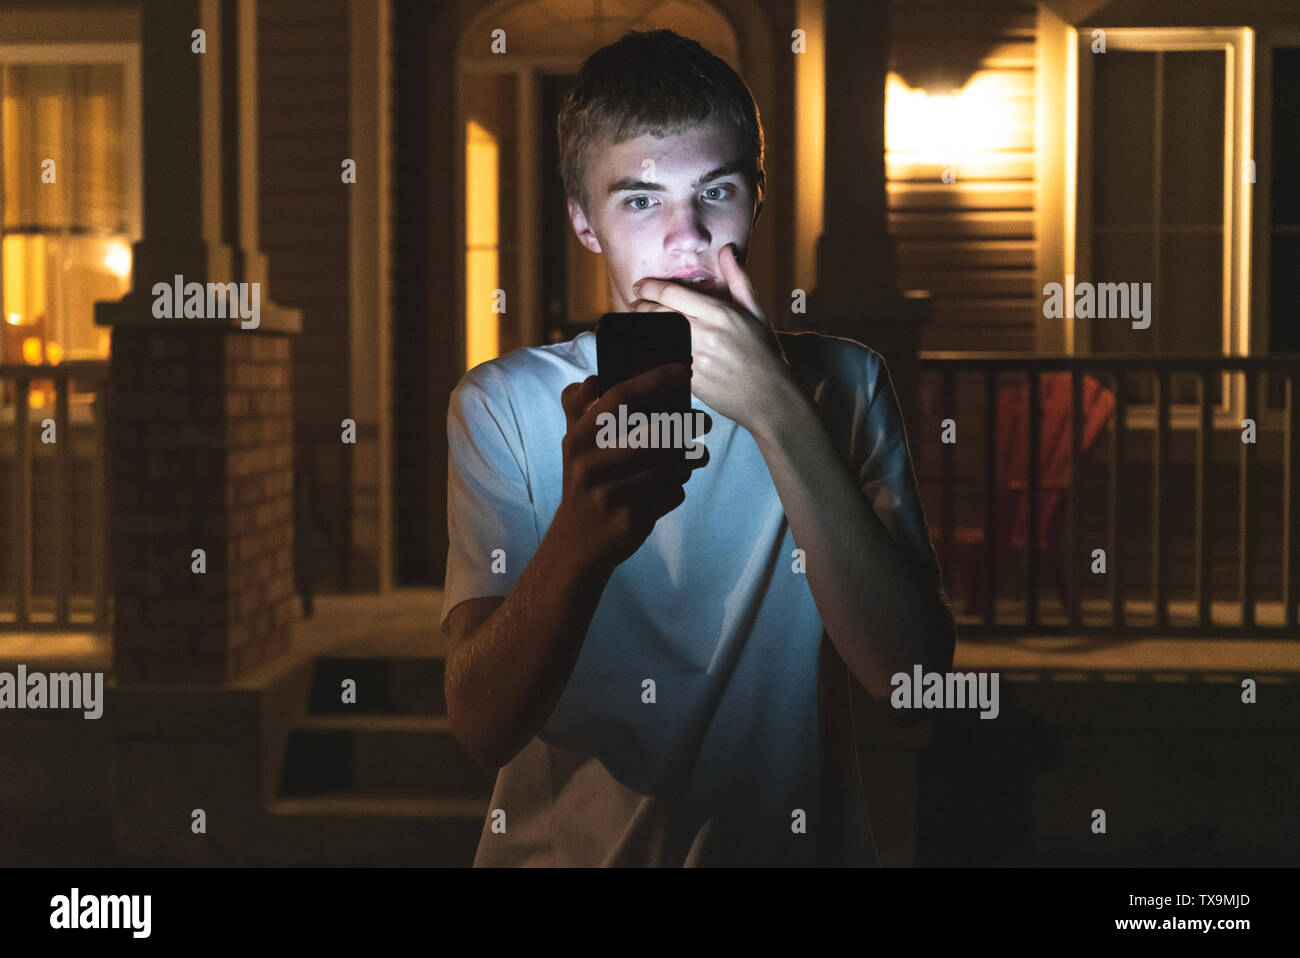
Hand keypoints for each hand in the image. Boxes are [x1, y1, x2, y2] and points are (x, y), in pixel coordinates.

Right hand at [550, 365, 712, 575]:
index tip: (683, 371)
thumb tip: (592, 379)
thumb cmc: (583, 483)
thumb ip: (578, 408)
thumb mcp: (572, 446)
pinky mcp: (631, 518)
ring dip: (691, 457)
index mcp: (578, 438)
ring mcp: (612, 493)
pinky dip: (678, 488)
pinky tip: (673, 485)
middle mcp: (592, 464)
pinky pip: (671, 494)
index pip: (619, 398)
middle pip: (655, 434)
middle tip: (705, 421)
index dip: (654, 380)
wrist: (576, 543)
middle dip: (688, 425)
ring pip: (670, 465)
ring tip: (698, 453)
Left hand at [629, 243, 792, 431]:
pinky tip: (646, 348)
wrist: (771, 397)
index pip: (672, 293)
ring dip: (641, 328)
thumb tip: (727, 248)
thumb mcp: (755, 312)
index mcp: (719, 314)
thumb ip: (738, 278)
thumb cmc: (764, 353)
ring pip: (656, 336)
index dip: (650, 287)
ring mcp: (696, 359)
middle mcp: (705, 335)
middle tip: (634, 304)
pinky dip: (651, 352)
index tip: (640, 286)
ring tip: (636, 322)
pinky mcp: (690, 381)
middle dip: (640, 306)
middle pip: (658, 313)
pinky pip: (662, 361)